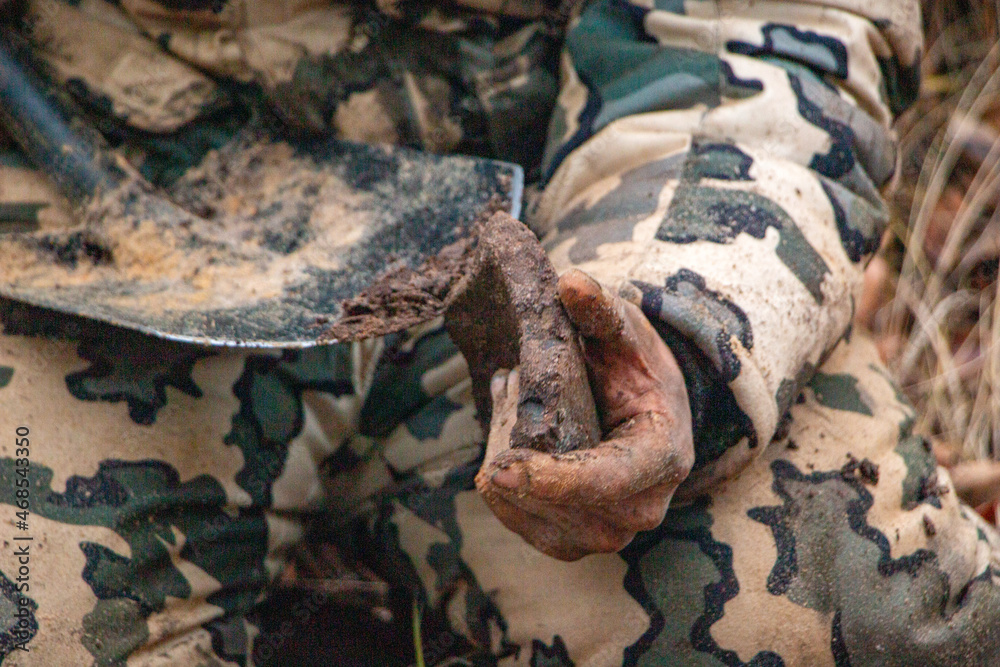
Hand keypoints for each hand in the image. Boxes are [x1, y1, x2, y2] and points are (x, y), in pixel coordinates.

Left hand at [476, 269, 693, 560]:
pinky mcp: (577, 538)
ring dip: (506, 472)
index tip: (501, 468)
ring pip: (540, 521)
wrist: (647, 404)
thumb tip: (570, 283)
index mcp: (662, 455)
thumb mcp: (626, 331)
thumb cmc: (638, 366)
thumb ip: (600, 311)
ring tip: (506, 405)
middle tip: (507, 388)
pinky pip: (526, 527)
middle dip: (519, 460)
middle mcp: (642, 506)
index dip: (554, 479)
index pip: (608, 481)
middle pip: (567, 507)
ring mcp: (611, 530)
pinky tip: (499, 445)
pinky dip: (502, 490)